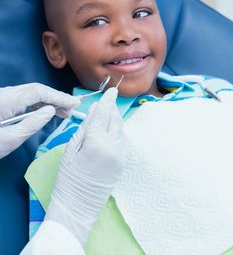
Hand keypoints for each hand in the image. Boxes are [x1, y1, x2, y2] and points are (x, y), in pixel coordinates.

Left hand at [0, 83, 80, 158]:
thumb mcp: (9, 140)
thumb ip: (32, 124)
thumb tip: (50, 111)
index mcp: (6, 100)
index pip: (38, 92)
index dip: (58, 97)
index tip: (74, 104)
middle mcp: (5, 94)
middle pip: (35, 91)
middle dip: (55, 98)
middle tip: (71, 110)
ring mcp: (2, 98)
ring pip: (30, 94)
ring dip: (47, 101)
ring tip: (63, 113)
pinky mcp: (1, 104)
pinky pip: (23, 100)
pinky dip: (37, 105)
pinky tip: (46, 112)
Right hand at [45, 87, 124, 244]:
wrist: (78, 207)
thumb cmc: (68, 179)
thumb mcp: (71, 149)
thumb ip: (85, 127)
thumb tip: (94, 110)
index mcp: (97, 142)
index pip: (104, 114)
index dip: (107, 100)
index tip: (112, 89)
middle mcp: (113, 147)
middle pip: (116, 120)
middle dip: (112, 108)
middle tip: (109, 99)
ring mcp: (121, 156)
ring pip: (121, 129)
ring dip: (115, 119)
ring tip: (107, 114)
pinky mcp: (123, 163)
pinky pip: (122, 140)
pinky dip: (117, 131)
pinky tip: (109, 131)